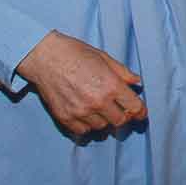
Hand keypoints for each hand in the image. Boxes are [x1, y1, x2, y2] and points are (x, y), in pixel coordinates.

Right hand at [15, 31, 146, 136]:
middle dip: (122, 115)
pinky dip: (87, 125)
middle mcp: (98, 102)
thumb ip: (122, 72)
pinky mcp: (66, 118)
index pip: (134, 107)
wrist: (45, 57)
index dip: (140, 111)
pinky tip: (86, 114)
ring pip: (102, 127)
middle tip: (118, 109)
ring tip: (99, 109)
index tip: (140, 113)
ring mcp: (81, 112)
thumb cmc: (75, 53)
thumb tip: (137, 82)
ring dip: (104, 120)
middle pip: (120, 121)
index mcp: (111, 85)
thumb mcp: (104, 58)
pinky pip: (83, 131)